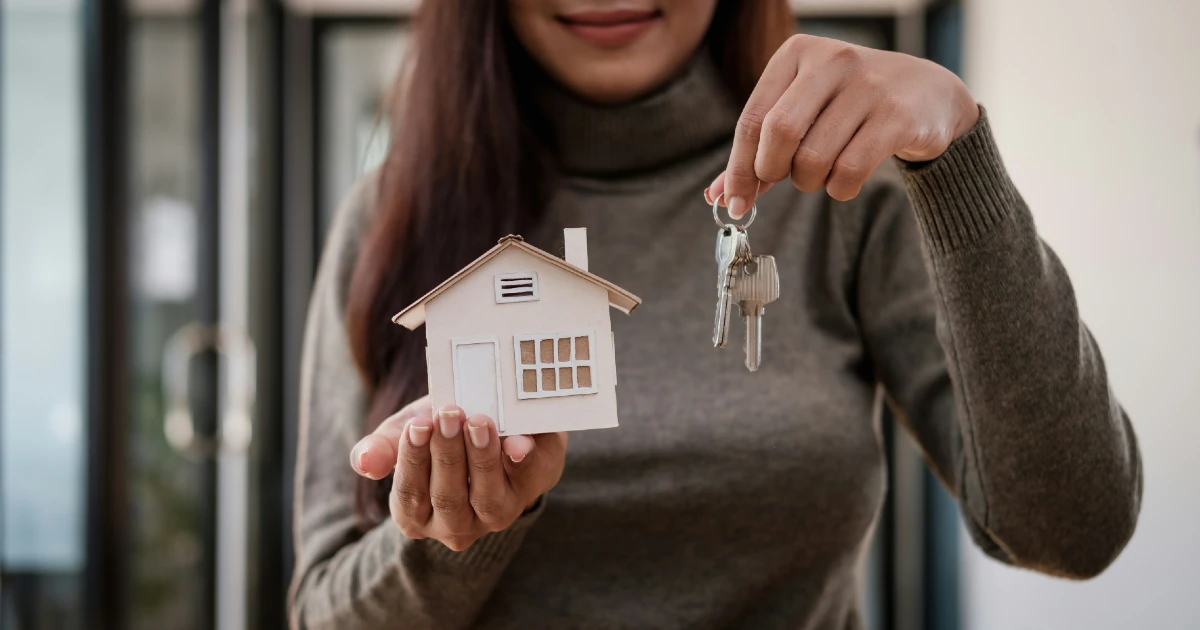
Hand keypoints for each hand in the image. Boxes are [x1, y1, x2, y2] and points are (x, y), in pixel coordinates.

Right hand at [350, 396, 566, 550]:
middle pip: (448, 498)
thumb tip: (363, 463)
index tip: (417, 426)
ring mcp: (496, 512)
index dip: (413, 462)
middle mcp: (456, 524)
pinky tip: (518, 443)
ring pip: (487, 498)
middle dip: (448, 455)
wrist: (495, 420)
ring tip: (478, 421)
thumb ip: (383, 446)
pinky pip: (528, 479)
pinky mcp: (531, 487)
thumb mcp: (408, 432)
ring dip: (482, 459)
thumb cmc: (444, 433)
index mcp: (417, 514)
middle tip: (448, 415)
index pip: (410, 496)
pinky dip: (523, 461)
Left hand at [705, 34, 979, 214]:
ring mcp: (869, 85)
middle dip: (773, 171)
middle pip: (779, 133)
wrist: (930, 95)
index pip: (753, 118)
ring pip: (814, 158)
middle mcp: (833, 60)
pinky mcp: (897, 116)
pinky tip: (846, 180)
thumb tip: (718, 196)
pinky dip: (840, 190)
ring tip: (824, 173)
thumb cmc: (851, 107)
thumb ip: (759, 150)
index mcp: (798, 52)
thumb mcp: (803, 113)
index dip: (738, 168)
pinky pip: (849, 171)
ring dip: (811, 183)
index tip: (734, 202)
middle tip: (786, 179)